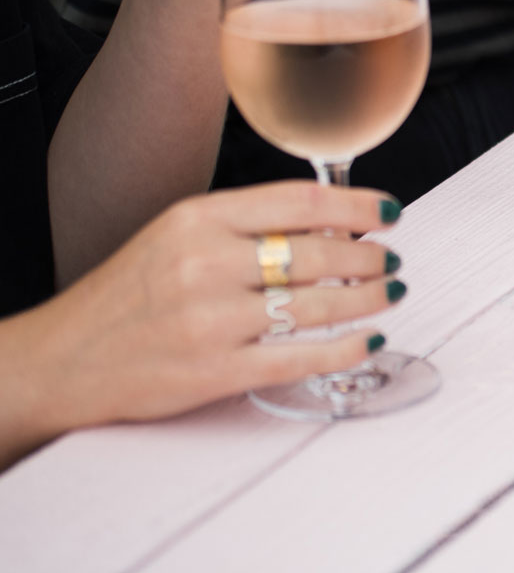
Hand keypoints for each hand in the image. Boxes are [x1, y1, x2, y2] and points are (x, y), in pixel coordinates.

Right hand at [15, 183, 403, 440]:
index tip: (388, 212)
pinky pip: (301, 357)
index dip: (358, 206)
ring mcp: (212, 320)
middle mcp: (206, 264)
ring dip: (368, 298)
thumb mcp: (178, 235)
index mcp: (199, 219)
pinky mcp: (215, 371)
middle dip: (369, 258)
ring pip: (318, 304)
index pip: (301, 201)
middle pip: (319, 253)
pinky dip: (346, 347)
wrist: (64, 359)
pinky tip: (370, 338)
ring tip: (390, 292)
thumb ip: (247, 225)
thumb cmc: (131, 294)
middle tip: (390, 260)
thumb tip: (334, 227)